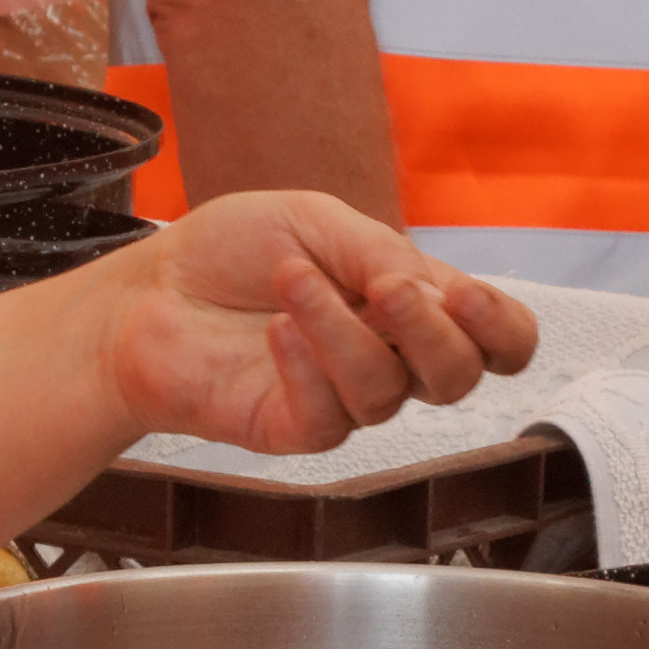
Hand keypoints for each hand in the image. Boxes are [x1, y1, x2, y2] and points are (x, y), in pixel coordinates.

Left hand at [92, 193, 538, 452]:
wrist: (146, 293)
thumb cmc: (225, 253)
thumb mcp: (315, 220)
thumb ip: (380, 252)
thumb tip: (430, 291)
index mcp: (407, 302)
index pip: (496, 339)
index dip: (502, 330)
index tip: (466, 298)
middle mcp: (386, 355)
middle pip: (460, 378)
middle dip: (435, 333)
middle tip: (388, 290)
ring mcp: (342, 398)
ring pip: (387, 391)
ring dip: (343, 330)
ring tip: (293, 282)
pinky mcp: (294, 428)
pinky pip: (328, 417)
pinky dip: (306, 365)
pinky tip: (276, 330)